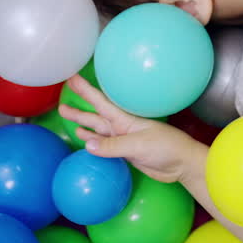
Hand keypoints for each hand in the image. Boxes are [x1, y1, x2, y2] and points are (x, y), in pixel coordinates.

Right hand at [58, 74, 204, 183]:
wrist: (181, 164)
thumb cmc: (166, 148)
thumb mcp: (139, 146)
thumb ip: (113, 146)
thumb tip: (87, 144)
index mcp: (125, 119)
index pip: (101, 102)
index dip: (86, 90)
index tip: (72, 78)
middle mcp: (121, 127)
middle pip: (95, 116)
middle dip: (79, 109)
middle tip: (61, 103)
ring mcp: (123, 140)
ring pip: (98, 130)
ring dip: (83, 124)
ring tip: (67, 117)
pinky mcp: (125, 153)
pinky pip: (104, 146)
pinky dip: (93, 143)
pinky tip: (84, 140)